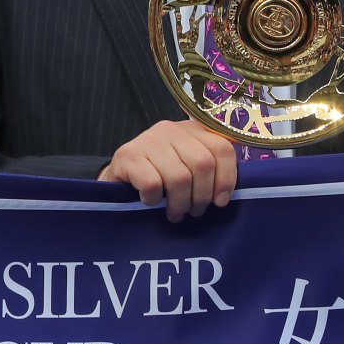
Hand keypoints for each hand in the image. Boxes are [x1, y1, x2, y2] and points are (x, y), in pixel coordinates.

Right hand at [99, 120, 237, 221]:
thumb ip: (209, 170)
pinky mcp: (127, 155)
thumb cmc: (159, 176)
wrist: (117, 177)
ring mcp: (147, 140)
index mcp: (191, 130)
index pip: (222, 148)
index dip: (226, 179)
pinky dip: (154, 200)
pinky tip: (150, 201)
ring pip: (179, 177)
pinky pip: (152, 184)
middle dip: (201, 196)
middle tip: (194, 211)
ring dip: (179, 203)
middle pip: (202, 164)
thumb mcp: (187, 167)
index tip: (220, 202)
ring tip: (175, 213)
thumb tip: (226, 196)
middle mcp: (170, 129)